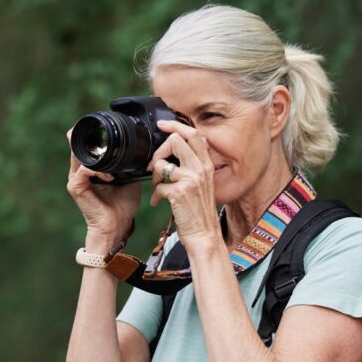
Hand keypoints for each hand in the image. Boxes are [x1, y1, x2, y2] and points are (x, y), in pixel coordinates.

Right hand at [66, 128, 140, 247]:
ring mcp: (75, 178)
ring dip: (98, 155)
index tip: (109, 132)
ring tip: (112, 162)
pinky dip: (98, 171)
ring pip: (79, 154)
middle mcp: (79, 171)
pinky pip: (84, 170)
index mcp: (91, 168)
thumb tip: (141, 151)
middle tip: (108, 137)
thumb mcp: (129, 179)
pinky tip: (110, 177)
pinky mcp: (75, 187)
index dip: (93, 134)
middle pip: (77, 144)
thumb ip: (128, 165)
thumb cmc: (123, 206)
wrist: (117, 225)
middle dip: (92, 138)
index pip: (86, 144)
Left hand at [149, 121, 220, 249]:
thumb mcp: (205, 184)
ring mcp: (190, 180)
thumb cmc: (201, 212)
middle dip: (159, 151)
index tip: (162, 125)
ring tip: (158, 187)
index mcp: (207, 165)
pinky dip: (156, 195)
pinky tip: (159, 202)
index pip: (194, 135)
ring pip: (162, 163)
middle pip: (175, 141)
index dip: (176, 125)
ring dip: (155, 176)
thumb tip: (194, 143)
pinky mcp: (179, 193)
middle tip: (155, 166)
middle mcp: (200, 170)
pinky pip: (158, 186)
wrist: (204, 236)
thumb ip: (198, 164)